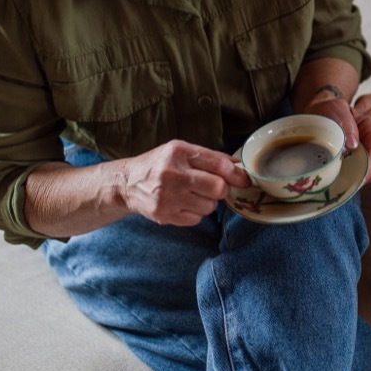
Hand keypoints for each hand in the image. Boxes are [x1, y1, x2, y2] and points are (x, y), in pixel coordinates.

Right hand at [122, 139, 251, 225]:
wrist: (126, 183)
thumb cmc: (159, 165)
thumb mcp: (181, 151)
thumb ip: (210, 157)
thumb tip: (238, 166)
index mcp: (178, 152)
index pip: (218, 165)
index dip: (237, 174)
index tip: (243, 179)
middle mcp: (172, 173)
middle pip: (217, 188)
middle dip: (222, 190)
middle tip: (216, 188)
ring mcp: (167, 196)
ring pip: (209, 206)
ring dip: (208, 202)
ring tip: (194, 194)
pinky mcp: (163, 215)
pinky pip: (196, 219)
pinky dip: (195, 213)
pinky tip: (184, 204)